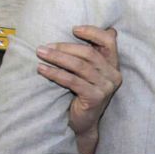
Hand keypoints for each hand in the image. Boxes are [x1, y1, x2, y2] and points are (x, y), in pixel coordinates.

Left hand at [36, 25, 121, 153]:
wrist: (83, 124)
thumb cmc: (82, 94)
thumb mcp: (88, 73)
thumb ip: (88, 55)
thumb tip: (76, 29)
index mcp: (113, 65)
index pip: (109, 41)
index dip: (92, 32)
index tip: (73, 29)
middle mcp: (113, 75)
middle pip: (89, 53)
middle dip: (64, 47)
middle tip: (44, 46)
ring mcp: (106, 87)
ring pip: (79, 66)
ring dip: (57, 58)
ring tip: (40, 54)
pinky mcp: (95, 97)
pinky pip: (72, 81)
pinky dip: (55, 73)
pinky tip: (42, 70)